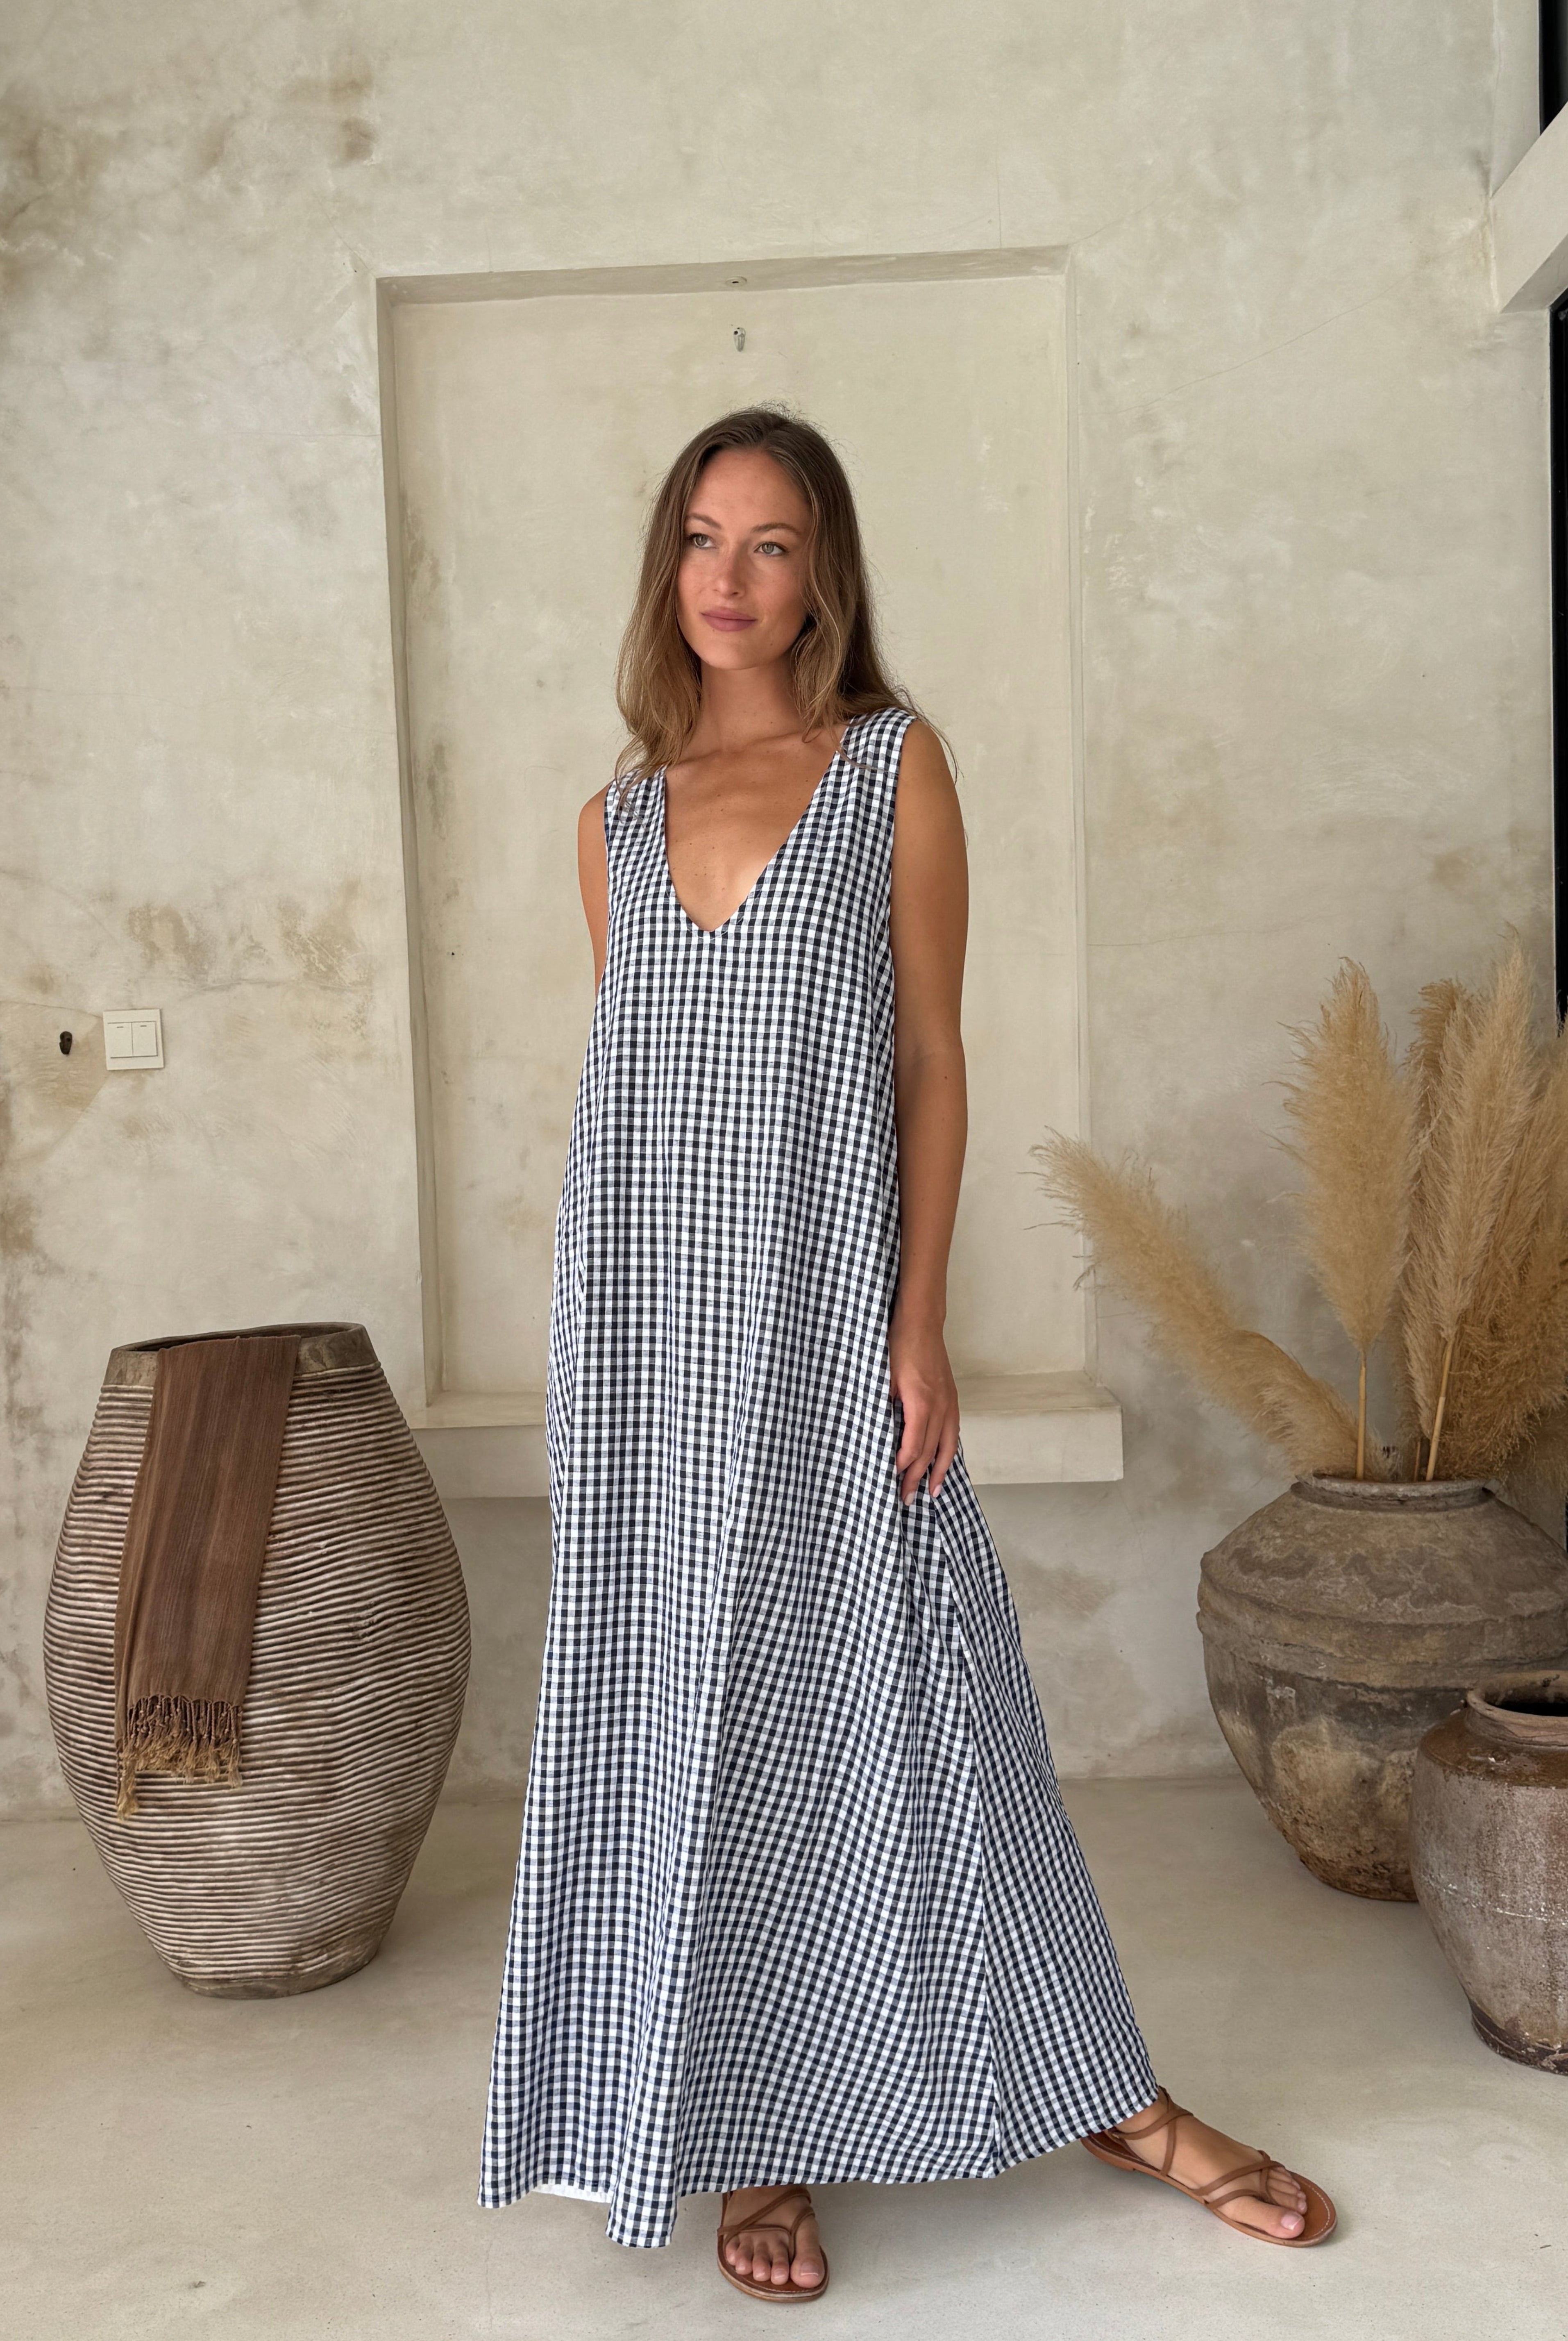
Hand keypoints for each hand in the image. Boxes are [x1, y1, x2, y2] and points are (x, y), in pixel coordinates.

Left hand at [889, 1310, 959, 1503]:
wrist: (920, 1323)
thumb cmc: (897, 1346)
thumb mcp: (882, 1378)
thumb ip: (883, 1407)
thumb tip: (876, 1436)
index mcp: (920, 1402)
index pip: (913, 1446)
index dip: (903, 1467)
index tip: (891, 1480)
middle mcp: (939, 1406)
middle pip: (930, 1451)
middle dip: (918, 1478)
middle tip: (906, 1499)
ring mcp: (949, 1402)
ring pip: (947, 1445)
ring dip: (939, 1471)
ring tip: (933, 1492)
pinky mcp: (951, 1397)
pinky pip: (952, 1432)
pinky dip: (948, 1451)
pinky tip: (944, 1462)